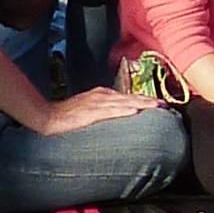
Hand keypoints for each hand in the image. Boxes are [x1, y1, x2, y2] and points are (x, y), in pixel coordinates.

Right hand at [41, 86, 158, 133]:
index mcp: (102, 95)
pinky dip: (123, 111)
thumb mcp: (89, 110)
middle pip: (130, 98)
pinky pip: (110, 111)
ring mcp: (96, 103)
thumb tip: (120, 117)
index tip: (159, 104)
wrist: (47, 117)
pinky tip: (134, 112)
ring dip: (141, 104)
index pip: (127, 97)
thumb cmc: (67, 116)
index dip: (143, 100)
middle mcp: (102, 96)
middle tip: (166, 105)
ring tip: (157, 107)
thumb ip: (104, 111)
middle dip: (148, 101)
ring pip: (124, 102)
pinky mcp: (90, 112)